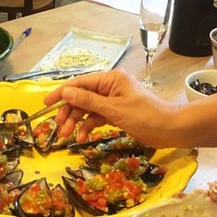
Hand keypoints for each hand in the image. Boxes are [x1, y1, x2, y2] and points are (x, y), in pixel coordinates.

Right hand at [43, 69, 176, 146]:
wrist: (171, 129)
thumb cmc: (146, 116)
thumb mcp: (114, 109)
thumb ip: (88, 101)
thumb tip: (66, 92)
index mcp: (110, 79)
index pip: (79, 83)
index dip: (61, 93)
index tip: (46, 104)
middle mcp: (110, 87)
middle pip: (81, 97)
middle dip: (69, 112)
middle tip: (60, 127)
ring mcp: (113, 100)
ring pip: (87, 109)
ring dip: (77, 121)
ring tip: (69, 136)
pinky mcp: (116, 113)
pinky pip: (97, 117)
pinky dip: (89, 126)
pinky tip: (82, 137)